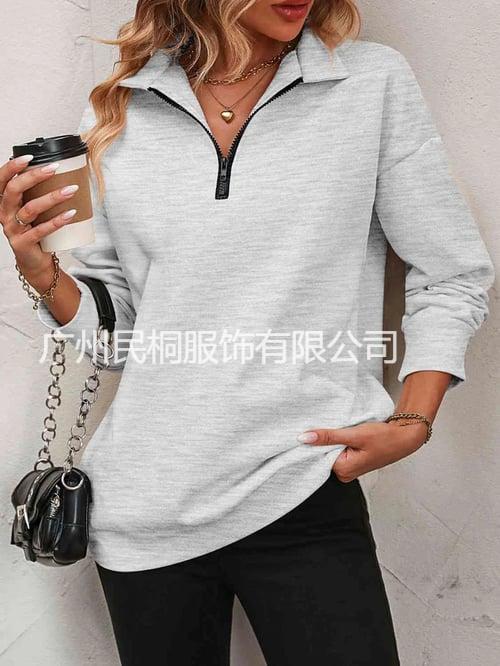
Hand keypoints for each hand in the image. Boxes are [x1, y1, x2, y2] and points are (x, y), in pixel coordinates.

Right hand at [0, 155, 77, 280]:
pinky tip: (70, 213)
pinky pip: (41, 230)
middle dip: (34, 176)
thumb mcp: (33, 210)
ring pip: (30, 209)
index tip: (30, 157)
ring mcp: (12, 229)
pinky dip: (57, 221)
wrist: (34, 261)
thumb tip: (62, 172)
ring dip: (52, 197)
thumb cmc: (35, 231)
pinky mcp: (23, 243)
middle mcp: (5, 214)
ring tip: (71, 190)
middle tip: (54, 168)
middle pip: (14, 190)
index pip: (2, 180)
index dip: (12, 167)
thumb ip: (38, 194)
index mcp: (4, 202)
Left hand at [298, 421, 428, 482]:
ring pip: (331, 451)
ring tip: (339, 428)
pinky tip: (343, 432)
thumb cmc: (384, 437)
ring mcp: (349, 468)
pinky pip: (339, 450)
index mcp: (343, 471)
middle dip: (323, 440)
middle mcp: (344, 473)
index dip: (314, 441)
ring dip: (332, 439)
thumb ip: (329, 436)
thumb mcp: (354, 434)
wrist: (405, 437)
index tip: (310, 428)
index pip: (318, 455)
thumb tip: (304, 438)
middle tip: (327, 424)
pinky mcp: (353, 461)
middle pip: (323, 454)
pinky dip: (339, 440)